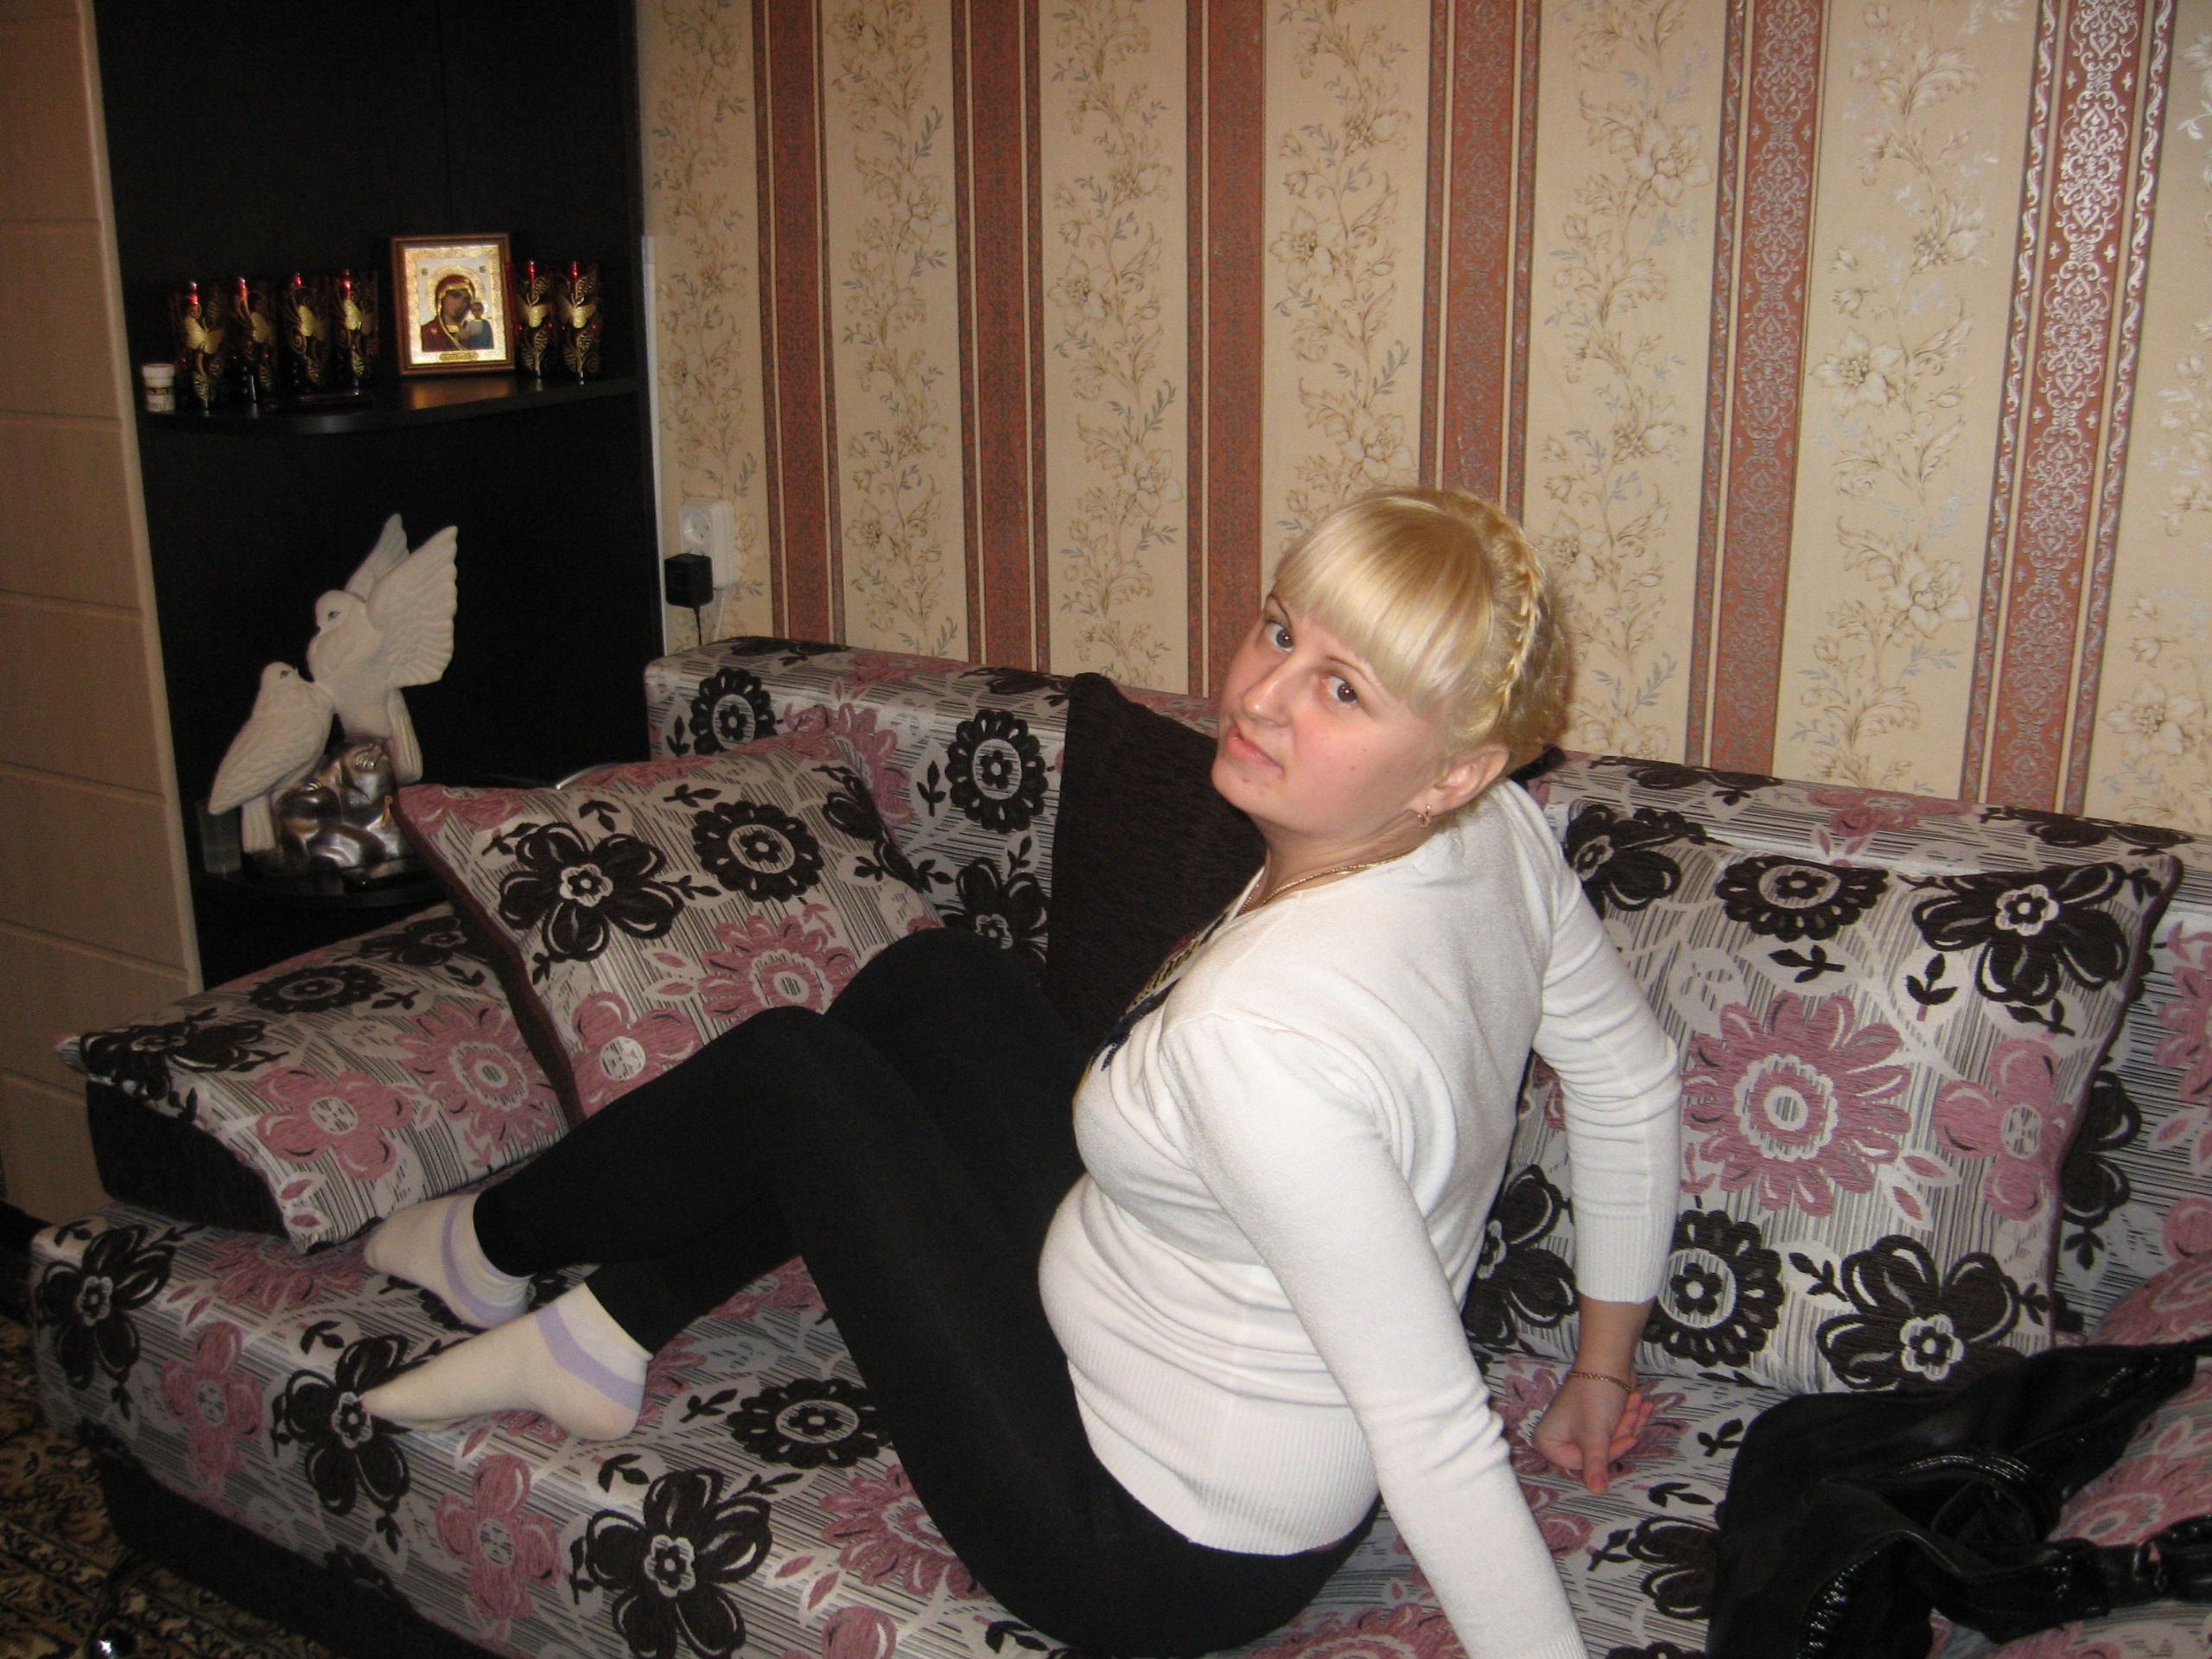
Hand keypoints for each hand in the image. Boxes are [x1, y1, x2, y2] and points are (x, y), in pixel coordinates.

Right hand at [1532, 1372, 1652, 1494]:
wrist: (1609, 1360)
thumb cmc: (1595, 1397)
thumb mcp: (1595, 1435)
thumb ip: (1596, 1466)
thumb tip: (1597, 1494)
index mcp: (1549, 1443)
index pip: (1583, 1465)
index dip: (1609, 1452)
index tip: (1625, 1437)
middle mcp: (1560, 1438)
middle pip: (1599, 1454)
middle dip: (1621, 1433)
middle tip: (1630, 1412)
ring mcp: (1579, 1429)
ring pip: (1611, 1442)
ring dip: (1629, 1422)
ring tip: (1636, 1401)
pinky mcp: (1595, 1421)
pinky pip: (1616, 1431)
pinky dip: (1630, 1417)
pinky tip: (1640, 1402)